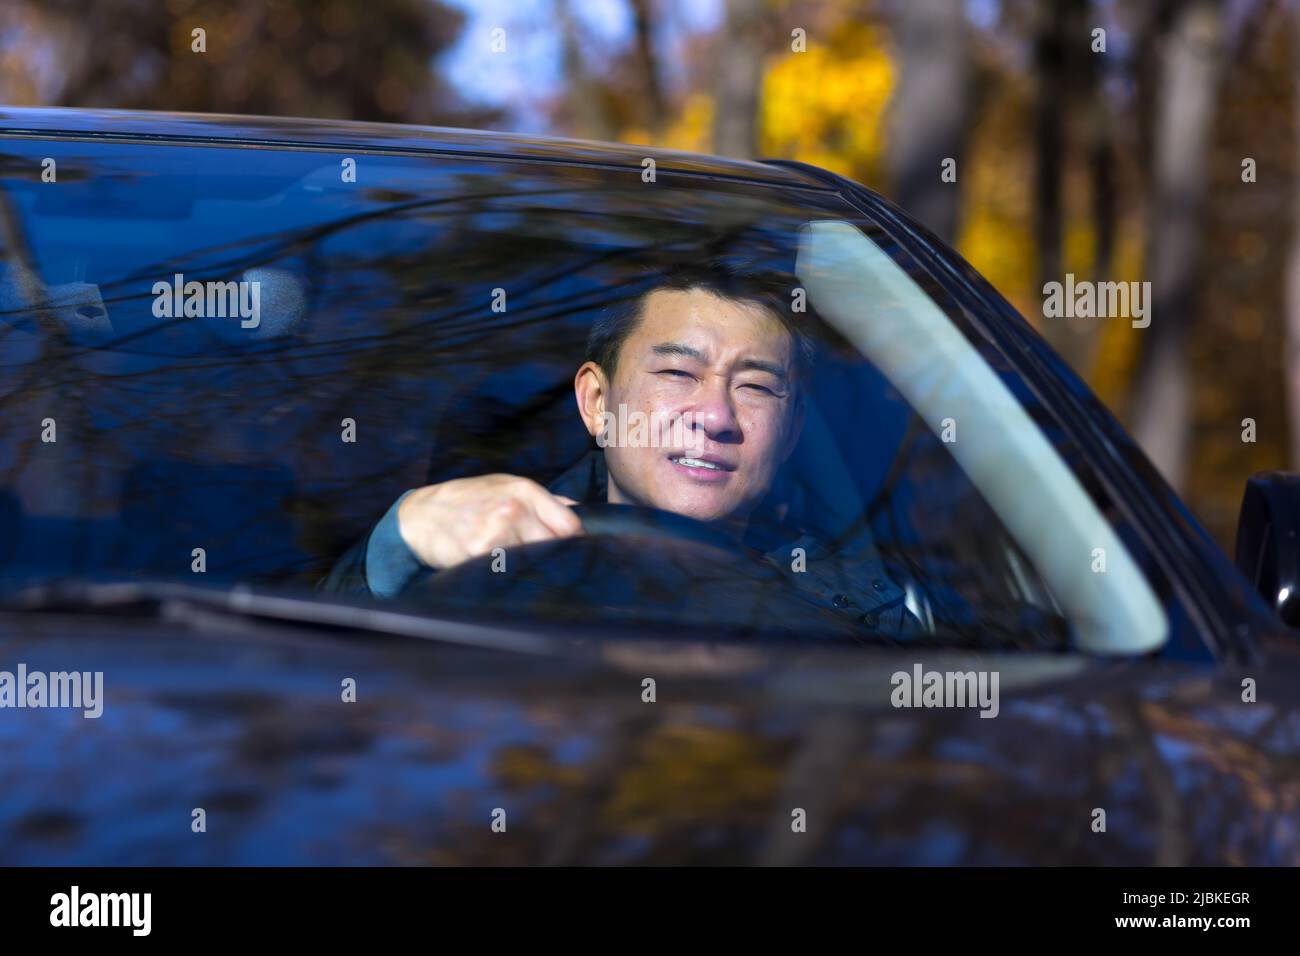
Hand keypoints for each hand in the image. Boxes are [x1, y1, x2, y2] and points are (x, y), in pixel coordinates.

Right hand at [395, 473, 581, 570]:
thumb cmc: (465, 500)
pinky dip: (510, 577)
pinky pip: (510, 574)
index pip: (570, 525)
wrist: (420, 516)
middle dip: (553, 558)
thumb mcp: (504, 486)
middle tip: (546, 566)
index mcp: (525, 491)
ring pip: (535, 563)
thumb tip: (578, 514)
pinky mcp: (480, 556)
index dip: (575, 543)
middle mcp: (514, 510)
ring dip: (531, 570)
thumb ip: (542, 500)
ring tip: (517, 566)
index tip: (572, 553)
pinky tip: (500, 572)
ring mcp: (497, 533)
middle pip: (555, 546)